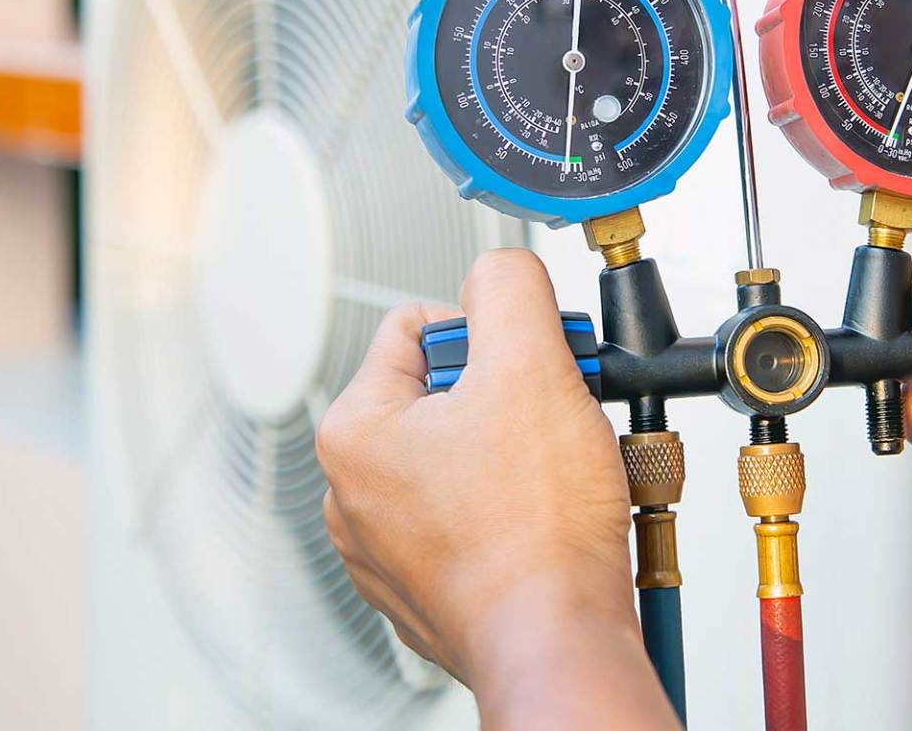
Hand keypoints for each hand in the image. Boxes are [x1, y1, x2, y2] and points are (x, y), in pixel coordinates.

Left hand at [317, 250, 670, 725]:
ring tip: (556, 473)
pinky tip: (548, 518)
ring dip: (520, 451)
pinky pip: (477, 513)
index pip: (421, 326)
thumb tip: (501, 269)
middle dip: (512, 395)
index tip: (531, 362)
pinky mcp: (432, 585)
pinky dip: (517, 507)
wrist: (557, 640)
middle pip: (446, 392)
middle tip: (553, 418)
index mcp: (354, 431)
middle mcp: (355, 493)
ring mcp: (390, 547)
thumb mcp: (530, 365)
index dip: (493, 332)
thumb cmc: (534, 532)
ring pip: (467, 454)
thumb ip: (509, 288)